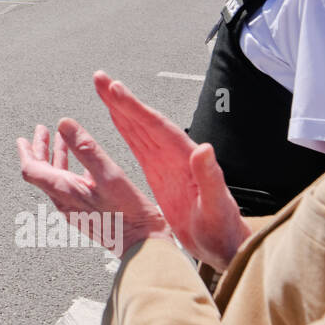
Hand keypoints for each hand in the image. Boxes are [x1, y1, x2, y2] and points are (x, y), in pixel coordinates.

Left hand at [16, 119, 172, 258]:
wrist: (143, 247)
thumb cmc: (128, 214)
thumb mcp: (109, 175)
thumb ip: (86, 148)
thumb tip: (63, 123)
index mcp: (64, 192)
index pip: (32, 170)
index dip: (27, 152)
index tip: (23, 138)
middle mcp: (65, 201)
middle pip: (43, 172)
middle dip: (41, 149)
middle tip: (41, 130)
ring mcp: (76, 208)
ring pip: (58, 178)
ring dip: (57, 156)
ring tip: (60, 139)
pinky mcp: (88, 212)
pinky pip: (72, 186)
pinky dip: (72, 168)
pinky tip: (83, 162)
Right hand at [93, 72, 250, 271]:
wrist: (225, 246)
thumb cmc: (223, 230)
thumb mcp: (217, 207)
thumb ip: (211, 177)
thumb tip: (205, 148)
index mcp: (186, 159)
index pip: (157, 127)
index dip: (135, 107)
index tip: (115, 89)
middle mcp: (176, 155)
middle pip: (144, 121)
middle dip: (121, 99)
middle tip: (100, 79)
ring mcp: (167, 162)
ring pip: (139, 129)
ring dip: (120, 109)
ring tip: (102, 89)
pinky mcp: (160, 172)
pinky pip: (138, 145)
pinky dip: (125, 128)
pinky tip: (115, 118)